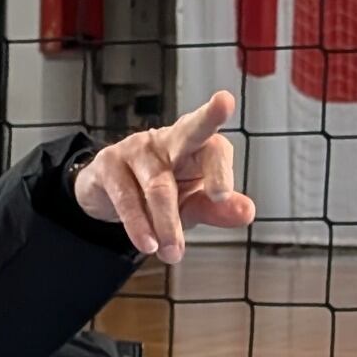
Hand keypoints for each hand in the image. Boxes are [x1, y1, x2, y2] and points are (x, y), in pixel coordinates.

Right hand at [74, 91, 257, 263]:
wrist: (110, 196)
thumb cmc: (163, 193)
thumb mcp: (192, 204)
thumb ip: (218, 209)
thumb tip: (248, 212)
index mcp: (196, 147)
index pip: (216, 149)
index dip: (221, 170)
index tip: (222, 195)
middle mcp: (168, 141)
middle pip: (191, 129)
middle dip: (209, 116)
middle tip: (224, 102)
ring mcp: (136, 149)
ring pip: (158, 185)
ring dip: (166, 223)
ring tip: (173, 253)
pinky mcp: (108, 165)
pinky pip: (127, 197)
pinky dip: (139, 224)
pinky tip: (148, 244)